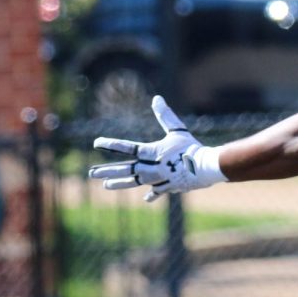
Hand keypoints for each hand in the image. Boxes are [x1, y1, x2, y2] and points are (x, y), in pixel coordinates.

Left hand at [89, 96, 226, 201]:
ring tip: (106, 185)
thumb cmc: (191, 147)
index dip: (110, 144)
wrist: (206, 167)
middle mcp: (151, 167)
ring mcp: (158, 179)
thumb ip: (165, 116)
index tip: (96, 143)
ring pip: (134, 182)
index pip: (126, 148)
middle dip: (107, 171)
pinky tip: (146, 198)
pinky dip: (152, 194)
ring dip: (119, 183)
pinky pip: (157, 191)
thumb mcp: (178, 130)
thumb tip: (156, 98)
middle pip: (125, 169)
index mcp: (152, 152)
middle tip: (91, 173)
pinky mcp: (169, 187)